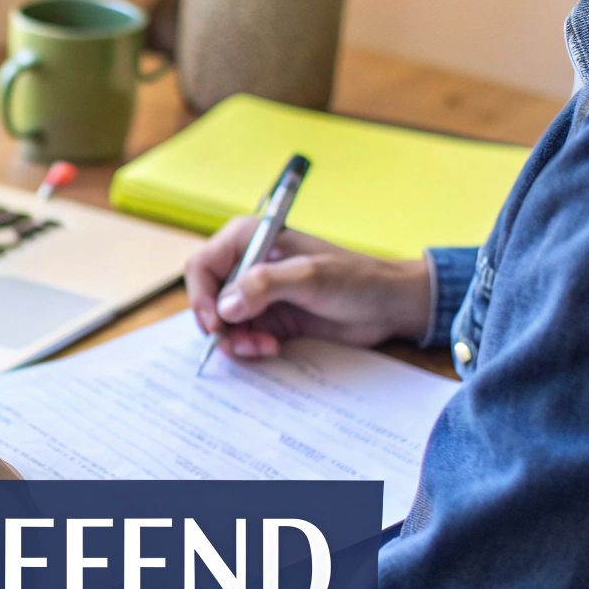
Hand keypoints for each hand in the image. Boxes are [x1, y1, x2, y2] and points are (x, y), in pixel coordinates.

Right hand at [184, 216, 431, 358]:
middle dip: (221, 326)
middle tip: (244, 343)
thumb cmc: (354, 279)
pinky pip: (241, 337)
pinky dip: (249, 347)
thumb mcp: (309, 277)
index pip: (202, 266)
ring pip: (222, 324)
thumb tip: (224, 307)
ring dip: (236, 341)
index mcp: (248, 239)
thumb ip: (264, 286)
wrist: (388, 305)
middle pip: (208, 299)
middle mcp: (246, 265)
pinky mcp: (269, 318)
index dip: (201, 296)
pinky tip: (271, 348)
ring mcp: (256, 294)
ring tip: (264, 347)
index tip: (217, 324)